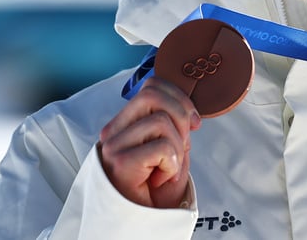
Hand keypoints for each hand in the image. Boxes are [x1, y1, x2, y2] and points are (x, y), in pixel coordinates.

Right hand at [98, 77, 201, 207]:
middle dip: (180, 116)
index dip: (179, 98)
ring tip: (168, 167)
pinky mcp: (120, 162)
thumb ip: (172, 122)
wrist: (146, 220)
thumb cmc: (156, 186)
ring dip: (177, 148)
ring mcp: (114, 146)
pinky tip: (162, 178)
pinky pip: (162, 147)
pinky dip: (172, 165)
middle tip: (183, 144)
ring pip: (161, 121)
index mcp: (123, 122)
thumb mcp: (169, 145)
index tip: (193, 123)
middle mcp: (113, 131)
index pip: (151, 86)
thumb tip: (187, 105)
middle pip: (153, 95)